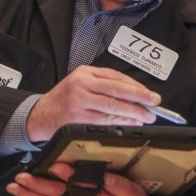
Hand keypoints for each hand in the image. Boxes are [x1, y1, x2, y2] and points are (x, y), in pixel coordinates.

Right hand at [26, 66, 159, 141]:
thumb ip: (103, 84)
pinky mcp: (78, 118)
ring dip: (134, 112)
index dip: (136, 86)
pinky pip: (106, 120)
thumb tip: (135, 93)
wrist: (41, 115)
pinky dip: (122, 122)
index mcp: (84, 73)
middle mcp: (81, 84)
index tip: (149, 93)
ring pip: (113, 106)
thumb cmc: (65, 99)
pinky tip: (131, 123)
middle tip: (154, 103)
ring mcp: (79, 102)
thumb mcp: (80, 82)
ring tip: (147, 116)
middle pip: (117, 90)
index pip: (115, 77)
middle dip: (139, 97)